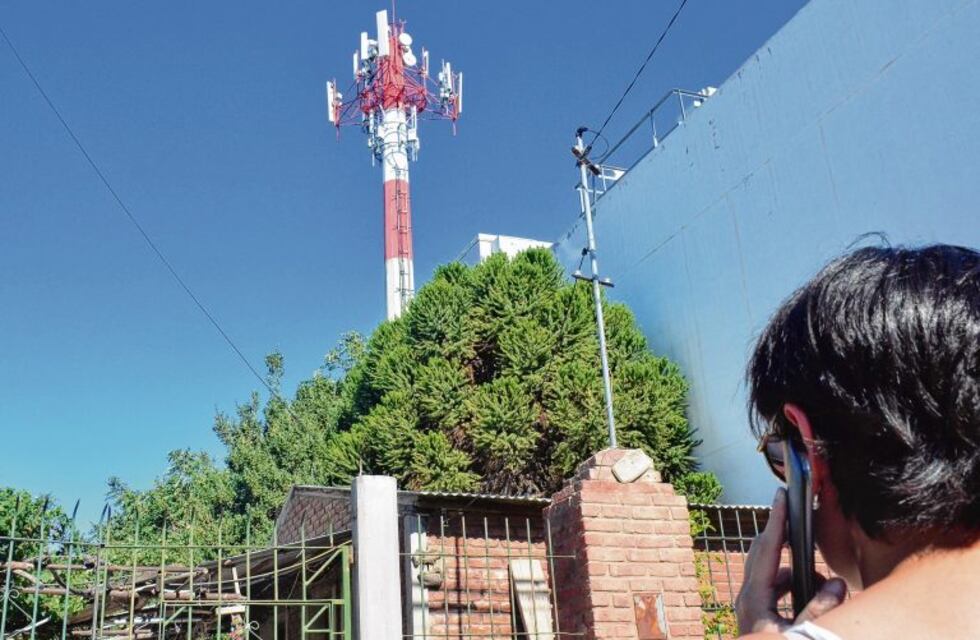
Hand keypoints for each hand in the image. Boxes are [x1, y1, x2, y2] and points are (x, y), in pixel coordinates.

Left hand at [735, 488, 846, 634]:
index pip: (766, 549)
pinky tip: (816, 596)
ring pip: (773, 574)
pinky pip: (777, 589)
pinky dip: (794, 586)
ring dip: (796, 570)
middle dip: (784, 537)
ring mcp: (752, 606)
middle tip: (800, 517)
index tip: (781, 495)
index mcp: (754, 598)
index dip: (776, 520)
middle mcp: (748, 597)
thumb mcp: (803, 634)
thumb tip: (838, 583)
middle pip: (764, 554)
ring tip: (824, 581)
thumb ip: (821, 610)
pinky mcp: (759, 615)